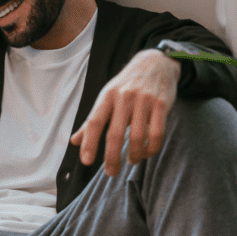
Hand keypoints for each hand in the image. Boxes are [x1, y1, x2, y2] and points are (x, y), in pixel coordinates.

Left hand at [70, 49, 179, 175]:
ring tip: (131, 161)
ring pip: (138, 136)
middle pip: (115, 133)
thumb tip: (75, 142)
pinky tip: (146, 152)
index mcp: (107, 97)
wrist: (154, 63)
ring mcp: (144, 101)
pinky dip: (151, 148)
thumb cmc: (125, 85)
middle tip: (110, 172)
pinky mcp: (162, 104)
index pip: (94, 122)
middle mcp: (124, 98)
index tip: (86, 161)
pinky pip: (157, 133)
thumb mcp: (105, 97)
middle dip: (112, 157)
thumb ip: (91, 120)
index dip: (89, 143)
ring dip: (134, 154)